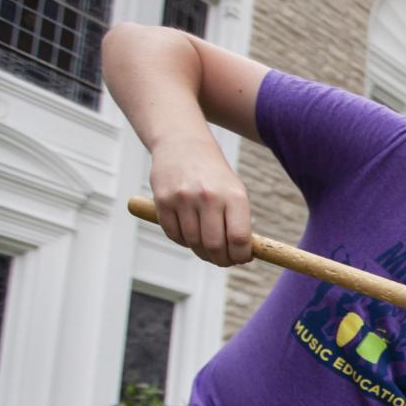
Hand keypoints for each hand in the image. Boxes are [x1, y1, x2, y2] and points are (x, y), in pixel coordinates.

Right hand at [147, 133, 252, 266]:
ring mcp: (183, 198)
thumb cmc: (215, 176)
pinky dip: (183, 241)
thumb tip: (243, 256)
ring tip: (207, 248)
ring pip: (193, 242)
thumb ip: (239, 223)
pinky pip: (174, 234)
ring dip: (201, 252)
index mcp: (233, 195)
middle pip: (215, 245)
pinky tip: (190, 236)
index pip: (239, 238)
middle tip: (223, 260)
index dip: (241, 256)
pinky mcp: (163, 200)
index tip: (241, 258)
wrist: (183, 145)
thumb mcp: (235, 192)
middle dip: (221, 260)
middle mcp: (209, 196)